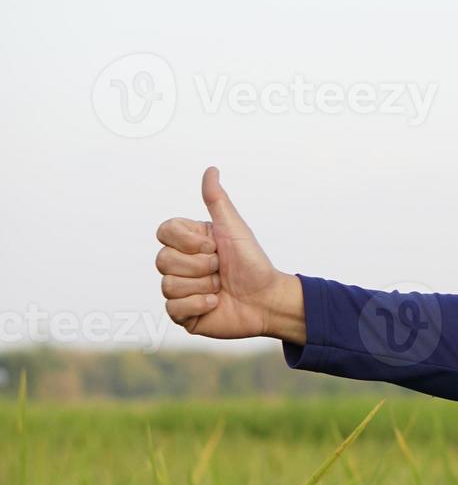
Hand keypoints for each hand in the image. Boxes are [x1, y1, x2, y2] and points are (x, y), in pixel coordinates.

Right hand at [155, 167, 297, 340]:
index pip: (163, 232)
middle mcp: (180, 264)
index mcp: (188, 242)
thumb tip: (211, 170)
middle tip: (220, 269)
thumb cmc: (253, 263)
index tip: (214, 246)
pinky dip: (198, 305)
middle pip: (162, 260)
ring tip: (220, 287)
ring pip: (168, 284)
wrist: (268, 299)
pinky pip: (173, 308)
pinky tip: (216, 303)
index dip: (187, 241)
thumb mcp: (234, 228)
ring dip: (202, 286)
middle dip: (199, 265)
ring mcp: (179, 290)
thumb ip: (217, 201)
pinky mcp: (183, 314)